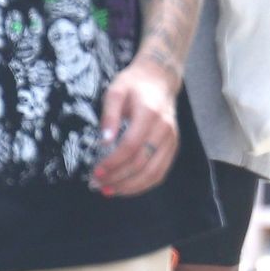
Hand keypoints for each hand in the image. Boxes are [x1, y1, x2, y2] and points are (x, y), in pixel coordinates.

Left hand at [91, 57, 178, 196]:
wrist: (159, 79)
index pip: (131, 146)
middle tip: (98, 184)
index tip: (96, 171)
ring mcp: (171, 140)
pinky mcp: (173, 147)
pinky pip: (160, 173)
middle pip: (142, 163)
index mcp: (149, 114)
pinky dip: (143, 185)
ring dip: (130, 186)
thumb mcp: (115, 91)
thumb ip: (109, 116)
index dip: (113, 162)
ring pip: (153, 173)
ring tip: (110, 191)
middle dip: (118, 178)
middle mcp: (164, 129)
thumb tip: (104, 142)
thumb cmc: (133, 85)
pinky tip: (126, 188)